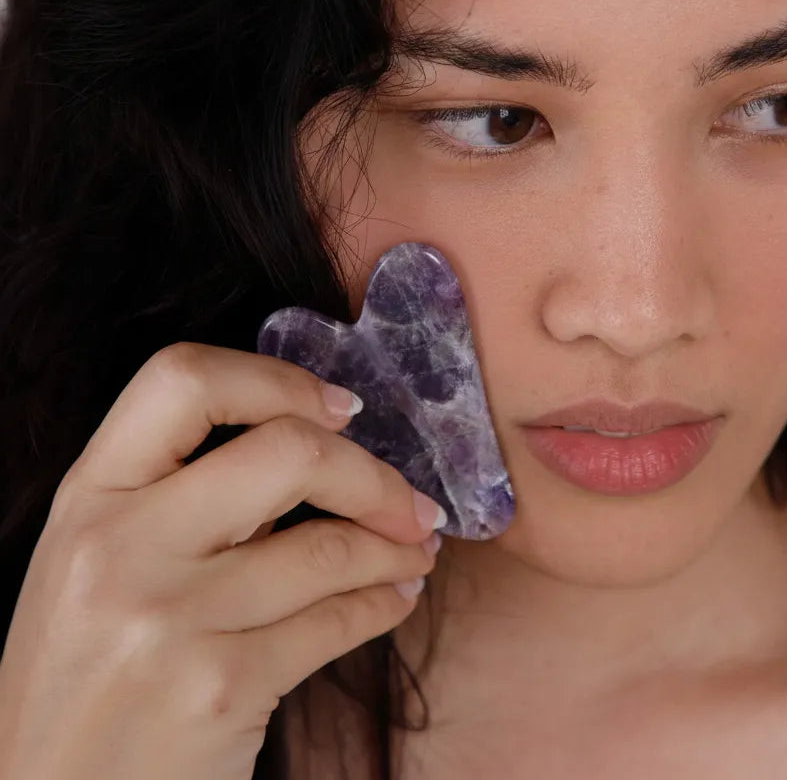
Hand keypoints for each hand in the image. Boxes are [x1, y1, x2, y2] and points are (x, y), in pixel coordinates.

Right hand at [0, 342, 445, 779]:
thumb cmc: (87, 673)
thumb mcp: (100, 563)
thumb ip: (181, 496)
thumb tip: (319, 442)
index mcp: (89, 496)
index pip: (183, 379)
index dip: (277, 380)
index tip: (338, 409)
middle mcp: (121, 546)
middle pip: (288, 451)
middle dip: (373, 473)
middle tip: (408, 499)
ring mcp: (169, 620)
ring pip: (332, 545)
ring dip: (397, 543)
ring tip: (417, 546)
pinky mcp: (221, 689)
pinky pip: (339, 620)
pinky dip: (386, 601)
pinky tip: (397, 595)